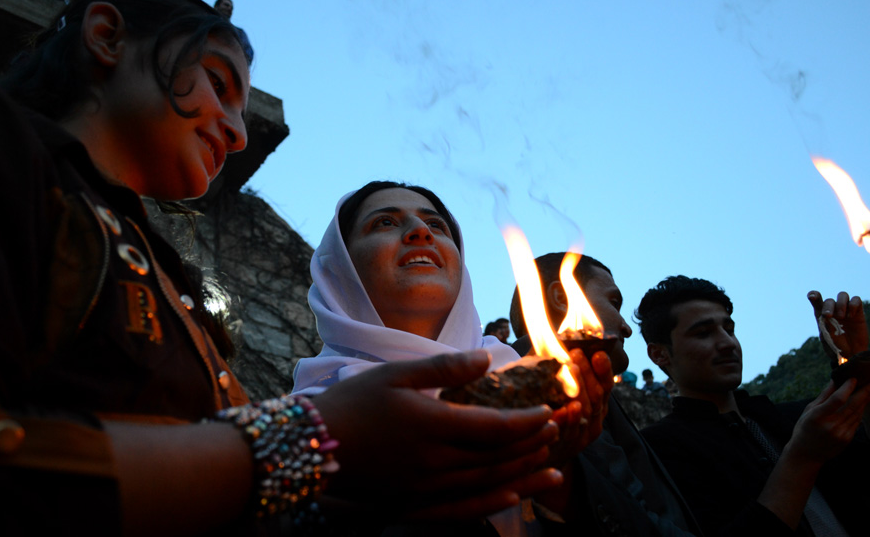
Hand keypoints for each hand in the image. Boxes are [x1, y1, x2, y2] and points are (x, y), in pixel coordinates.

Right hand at [311, 350, 562, 519]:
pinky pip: (462, 510)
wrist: (310, 446)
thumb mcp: (395, 373)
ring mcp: (425, 489)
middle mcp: (435, 463)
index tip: (550, 411)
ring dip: (523, 475)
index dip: (528, 421)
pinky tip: (513, 498)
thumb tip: (487, 358)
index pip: (495, 427)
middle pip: (497, 457)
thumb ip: (445, 368)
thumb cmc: (351, 403)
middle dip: (532, 445)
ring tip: (553, 468)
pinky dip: (491, 504)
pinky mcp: (413, 505)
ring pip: (486, 483)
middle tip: (559, 433)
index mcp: (433, 426)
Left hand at [547, 349, 613, 466]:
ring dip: (580, 389)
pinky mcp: (569, 447)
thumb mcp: (553, 388)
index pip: (605, 383)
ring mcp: (584, 434)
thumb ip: (555, 367)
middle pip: (597, 395)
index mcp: (596, 402)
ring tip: (572, 370)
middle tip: (576, 353)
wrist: (542, 451)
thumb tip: (548, 337)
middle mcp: (595, 418)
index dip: (603, 369)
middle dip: (588, 372)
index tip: (598, 352)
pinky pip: (571, 432)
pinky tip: (567, 407)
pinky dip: (570, 419)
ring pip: (587, 411)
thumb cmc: (548, 412)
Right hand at [785, 379, 869, 465]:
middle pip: (852, 406)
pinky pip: (856, 422)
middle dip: (865, 393)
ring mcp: (841, 434)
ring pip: (857, 413)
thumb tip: (835, 380)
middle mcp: (831, 426)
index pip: (837, 399)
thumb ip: (823, 396)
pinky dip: (860, 411)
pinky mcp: (847, 439)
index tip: (853, 378)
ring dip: (865, 401)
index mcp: (817, 416)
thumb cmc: (804, 429)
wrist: (806, 454)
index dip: (847, 388)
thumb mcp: (809, 410)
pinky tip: (862, 404)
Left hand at [808, 290, 868, 359]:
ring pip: (843, 295)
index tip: (811, 297)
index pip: (816, 301)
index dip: (814, 295)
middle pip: (829, 300)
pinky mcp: (858, 312)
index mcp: (822, 315)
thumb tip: (825, 316)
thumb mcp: (827, 338)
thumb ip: (825, 326)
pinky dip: (853, 305)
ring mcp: (846, 309)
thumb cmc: (836, 346)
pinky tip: (851, 316)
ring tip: (842, 316)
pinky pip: (856, 299)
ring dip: (841, 304)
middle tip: (828, 316)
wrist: (851, 353)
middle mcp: (833, 310)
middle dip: (828, 307)